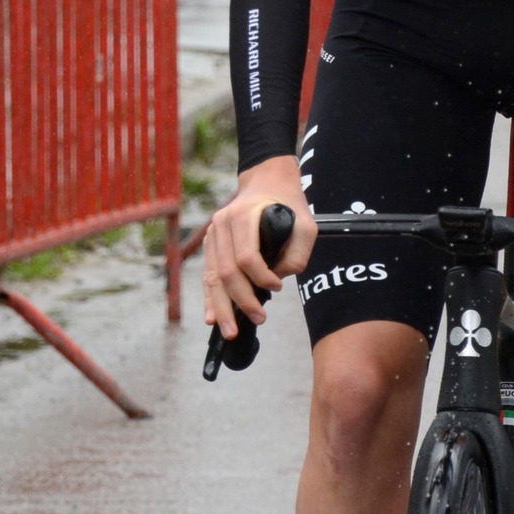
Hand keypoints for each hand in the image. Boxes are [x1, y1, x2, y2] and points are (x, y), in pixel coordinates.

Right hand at [202, 155, 316, 338]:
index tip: (278, 288)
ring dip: (222, 307)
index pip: (246, 256)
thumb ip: (297, 254)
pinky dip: (210, 298)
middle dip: (241, 301)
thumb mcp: (306, 224)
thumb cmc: (288, 204)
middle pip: (226, 272)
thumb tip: (278, 279)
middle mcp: (222, 224)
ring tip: (231, 331)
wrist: (266, 181)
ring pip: (212, 278)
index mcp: (244, 215)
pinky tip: (211, 318)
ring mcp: (213, 234)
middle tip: (259, 319)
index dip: (261, 278)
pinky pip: (207, 275)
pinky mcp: (211, 244)